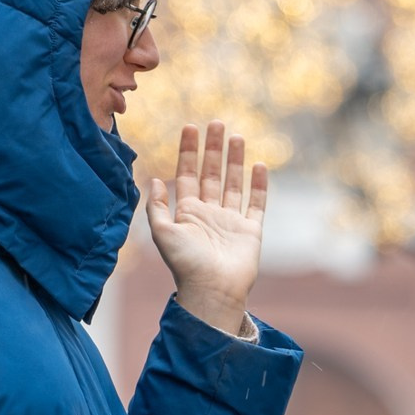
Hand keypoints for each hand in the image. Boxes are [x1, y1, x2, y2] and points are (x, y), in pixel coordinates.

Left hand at [146, 121, 267, 337]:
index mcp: (187, 212)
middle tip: (216, 123)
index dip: (188, 150)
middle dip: (213, 148)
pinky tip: (259, 165)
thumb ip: (157, 206)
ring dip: (235, 160)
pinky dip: (258, 185)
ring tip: (237, 136)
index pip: (187, 174)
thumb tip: (155, 179)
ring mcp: (231, 221)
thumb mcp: (162, 233)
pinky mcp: (250, 230)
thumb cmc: (185, 265)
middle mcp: (209, 213)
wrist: (213, 290)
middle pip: (211, 173)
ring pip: (233, 183)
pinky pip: (256, 203)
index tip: (190, 127)